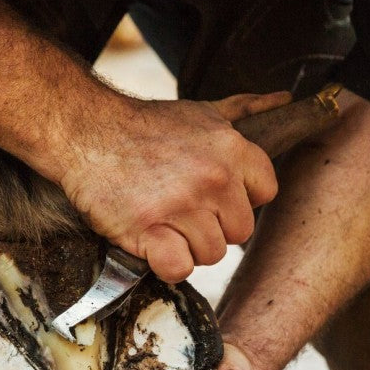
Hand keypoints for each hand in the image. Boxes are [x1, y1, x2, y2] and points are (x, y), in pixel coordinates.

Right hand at [60, 92, 287, 283]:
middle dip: (214, 226)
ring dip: (187, 245)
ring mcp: (181, 206)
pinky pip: (179, 268)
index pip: (266, 192)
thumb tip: (283, 101)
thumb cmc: (144, 126)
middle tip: (182, 210)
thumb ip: (245, 110)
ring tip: (163, 221)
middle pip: (239, 232)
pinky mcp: (149, 230)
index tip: (213, 194)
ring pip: (210, 254)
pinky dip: (165, 263)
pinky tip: (152, 242)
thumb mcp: (201, 111)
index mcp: (231, 149)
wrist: (86, 132)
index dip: (239, 199)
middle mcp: (213, 178)